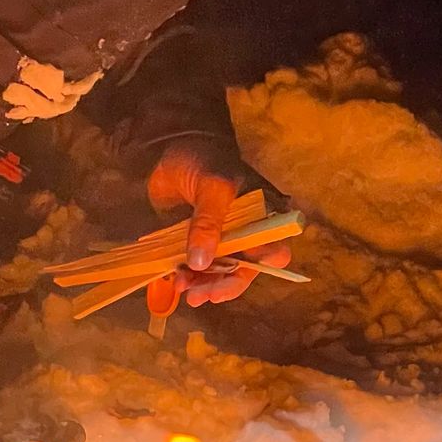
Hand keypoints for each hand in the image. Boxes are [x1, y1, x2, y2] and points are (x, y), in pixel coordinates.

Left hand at [146, 144, 292, 319]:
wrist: (170, 146)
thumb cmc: (202, 158)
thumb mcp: (211, 186)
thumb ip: (209, 223)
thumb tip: (202, 263)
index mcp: (260, 219)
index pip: (271, 250)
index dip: (260, 266)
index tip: (238, 273)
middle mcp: (243, 235)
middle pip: (242, 271)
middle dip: (222, 286)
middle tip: (201, 295)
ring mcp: (219, 241)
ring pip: (217, 275)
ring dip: (202, 286)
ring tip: (184, 289)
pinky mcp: (195, 243)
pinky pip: (196, 269)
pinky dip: (187, 277)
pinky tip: (175, 281)